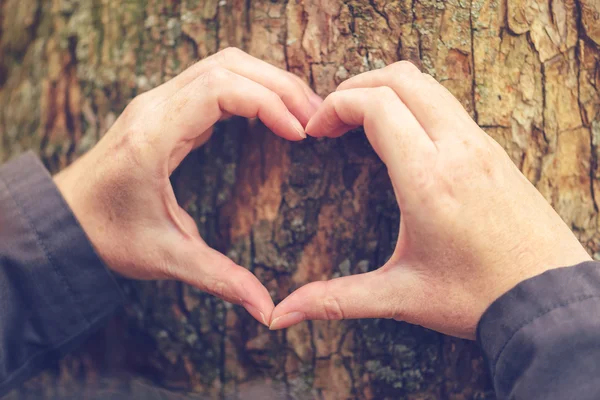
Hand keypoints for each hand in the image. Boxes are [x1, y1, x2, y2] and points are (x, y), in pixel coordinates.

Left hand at [53, 48, 321, 325]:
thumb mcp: (166, 259)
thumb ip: (220, 280)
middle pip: (228, 66)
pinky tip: (272, 114)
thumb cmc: (109, 236)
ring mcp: (158, 102)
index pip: (219, 89)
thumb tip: (268, 311)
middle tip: (316, 117)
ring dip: (267, 81)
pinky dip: (250, 88)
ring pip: (223, 64)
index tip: (300, 134)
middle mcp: (154, 107)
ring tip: (302, 112)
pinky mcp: (165, 108)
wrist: (64, 220)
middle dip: (279, 85)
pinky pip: (214, 78)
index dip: (268, 103)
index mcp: (153, 136)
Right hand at [269, 61, 590, 338]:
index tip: (316, 131)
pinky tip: (402, 137)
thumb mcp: (401, 296)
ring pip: (428, 84)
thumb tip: (283, 315)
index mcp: (427, 178)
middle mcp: (456, 149)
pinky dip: (415, 102)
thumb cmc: (477, 297)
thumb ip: (337, 300)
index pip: (376, 105)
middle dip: (356, 87)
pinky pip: (448, 104)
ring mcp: (480, 145)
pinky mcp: (493, 151)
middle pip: (400, 79)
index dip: (335, 106)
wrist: (547, 299)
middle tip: (331, 118)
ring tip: (360, 121)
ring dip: (387, 89)